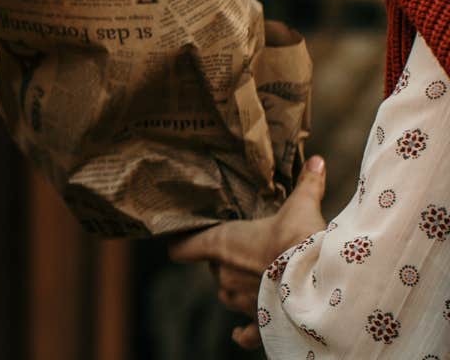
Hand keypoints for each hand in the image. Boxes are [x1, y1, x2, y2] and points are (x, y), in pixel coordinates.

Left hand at [168, 156, 327, 349]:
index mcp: (221, 245)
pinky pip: (245, 332)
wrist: (318, 280)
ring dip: (240, 289)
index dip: (182, 245)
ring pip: (229, 295)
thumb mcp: (302, 205)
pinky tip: (239, 335)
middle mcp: (223, 275)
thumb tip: (317, 160)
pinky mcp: (259, 320)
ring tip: (262, 279)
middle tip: (252, 252)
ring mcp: (239, 300)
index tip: (178, 244)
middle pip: (214, 269)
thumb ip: (307, 183)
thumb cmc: (299, 238)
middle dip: (228, 262)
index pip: (184, 248)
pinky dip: (243, 333)